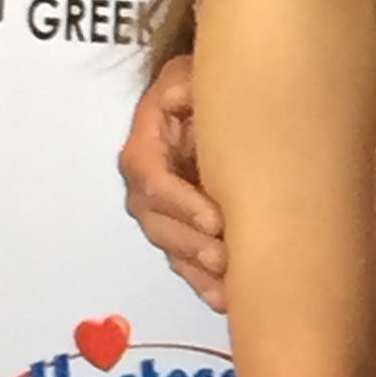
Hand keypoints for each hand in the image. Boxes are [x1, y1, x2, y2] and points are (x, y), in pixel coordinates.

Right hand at [120, 57, 228, 307]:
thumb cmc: (207, 88)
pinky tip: (228, 301)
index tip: (216, 220)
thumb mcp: (192, 76)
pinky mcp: (183, 231)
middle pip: (157, 223)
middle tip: (225, 259)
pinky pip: (186, 264)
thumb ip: (186, 85)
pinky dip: (205, 284)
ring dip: (197, 271)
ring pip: (171, 248)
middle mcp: (148, 184)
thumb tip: (183, 98)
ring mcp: (164, 212)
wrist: (220, 105)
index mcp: (147, 145)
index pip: (152, 178)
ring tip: (228, 287)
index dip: (180, 202)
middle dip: (191, 244)